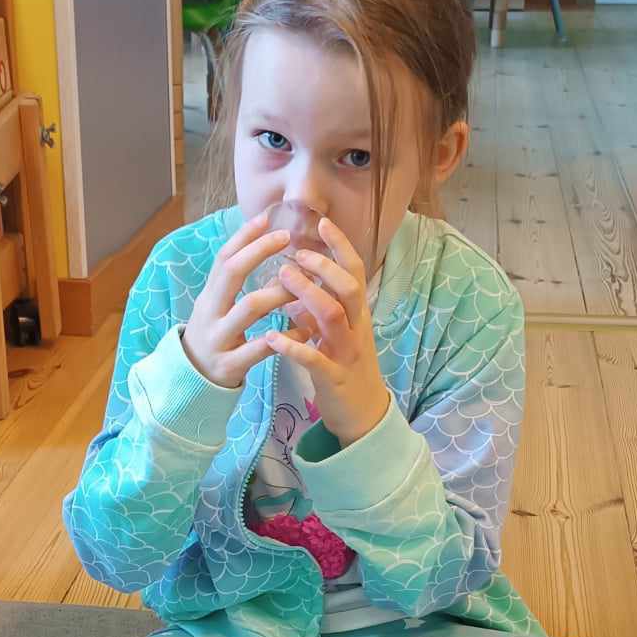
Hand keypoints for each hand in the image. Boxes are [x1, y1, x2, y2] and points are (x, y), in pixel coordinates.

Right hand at [181, 209, 293, 388]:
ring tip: (303, 284)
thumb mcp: (218, 306)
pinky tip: (307, 329)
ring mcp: (218, 338)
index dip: (243, 236)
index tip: (266, 217)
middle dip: (258, 252)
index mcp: (209, 295)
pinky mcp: (229, 364)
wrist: (193, 381)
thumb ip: (236, 282)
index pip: (223, 258)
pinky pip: (260, 347)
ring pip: (249, 308)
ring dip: (278, 292)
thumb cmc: (216, 336)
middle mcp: (210, 312)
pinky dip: (286, 336)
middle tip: (286, 238)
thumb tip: (265, 246)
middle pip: (231, 274)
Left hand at [269, 218, 389, 446]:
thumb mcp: (332, 333)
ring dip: (308, 294)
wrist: (363, 414)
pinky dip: (294, 346)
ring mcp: (347, 352)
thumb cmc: (345, 368)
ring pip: (333, 316)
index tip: (322, 221)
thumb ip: (314, 309)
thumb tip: (291, 285)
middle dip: (323, 266)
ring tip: (282, 278)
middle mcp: (356, 327)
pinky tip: (273, 337)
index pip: (354, 271)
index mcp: (356, 313)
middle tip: (296, 253)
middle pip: (348, 287)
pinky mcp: (334, 378)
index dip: (340, 246)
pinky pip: (315, 359)